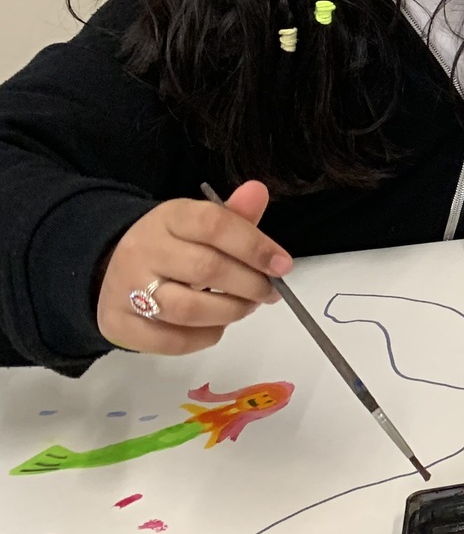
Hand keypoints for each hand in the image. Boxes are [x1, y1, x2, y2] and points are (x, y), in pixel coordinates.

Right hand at [95, 182, 289, 355]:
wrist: (111, 268)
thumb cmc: (173, 246)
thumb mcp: (199, 222)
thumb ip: (234, 215)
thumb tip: (258, 192)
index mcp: (168, 218)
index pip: (214, 225)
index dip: (255, 246)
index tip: (282, 265)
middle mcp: (142, 251)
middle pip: (205, 269)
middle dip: (249, 284)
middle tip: (269, 292)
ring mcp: (126, 290)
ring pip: (187, 309)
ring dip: (229, 312)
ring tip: (246, 307)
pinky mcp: (120, 324)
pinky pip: (170, 341)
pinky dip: (204, 337)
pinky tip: (218, 326)